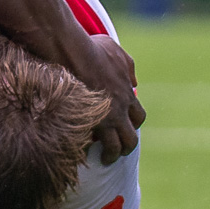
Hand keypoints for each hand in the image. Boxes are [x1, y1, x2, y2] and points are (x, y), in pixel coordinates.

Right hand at [79, 35, 144, 163]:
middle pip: (131, 138)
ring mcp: (103, 118)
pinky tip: (83, 151)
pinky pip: (91, 144)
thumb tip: (134, 81)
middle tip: (118, 151)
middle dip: (126, 146)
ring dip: (111, 155)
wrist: (71, 53)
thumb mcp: (117, 53)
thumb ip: (128, 68)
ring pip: (114, 147)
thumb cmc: (92, 49)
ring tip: (104, 159)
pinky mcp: (87, 121)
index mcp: (127, 94)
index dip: (133, 124)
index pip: (138, 117)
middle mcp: (119, 110)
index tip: (125, 127)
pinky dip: (89, 150)